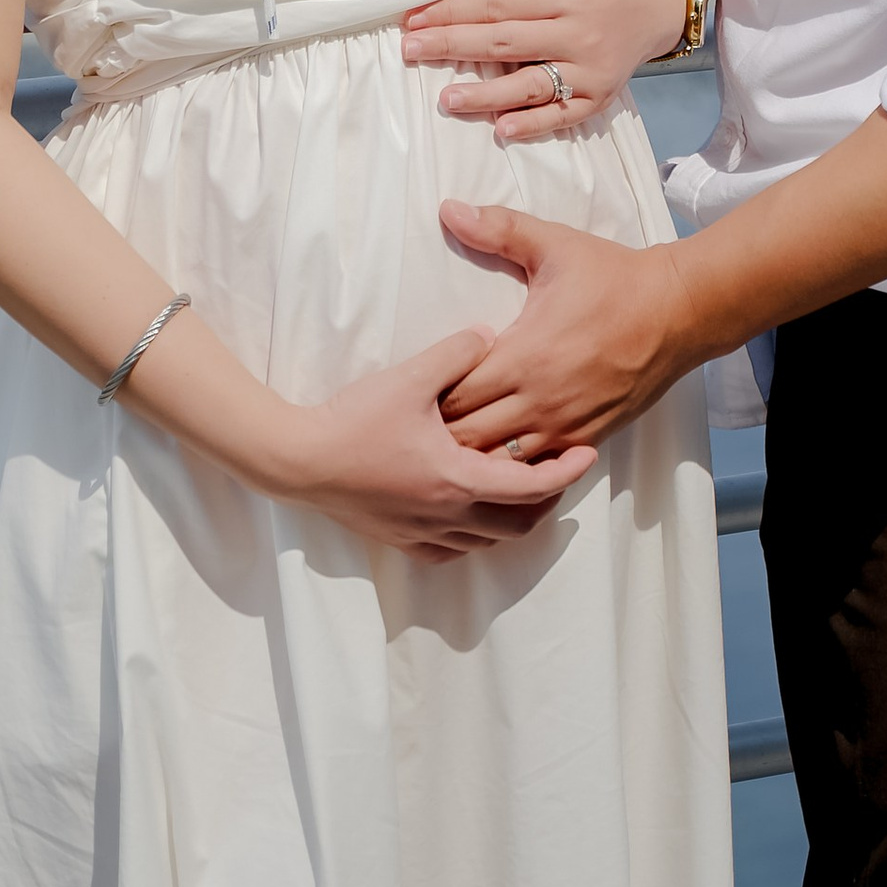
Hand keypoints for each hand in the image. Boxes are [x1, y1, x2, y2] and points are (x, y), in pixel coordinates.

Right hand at [272, 328, 597, 555]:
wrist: (299, 461)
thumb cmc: (356, 420)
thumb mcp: (412, 376)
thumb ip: (457, 353)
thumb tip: (489, 335)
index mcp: (459, 481)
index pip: (532, 488)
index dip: (566, 472)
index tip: (587, 455)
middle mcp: (448, 518)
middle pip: (519, 524)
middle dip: (546, 499)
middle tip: (557, 468)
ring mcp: (423, 533)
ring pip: (488, 542)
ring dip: (512, 518)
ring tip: (519, 485)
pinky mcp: (400, 540)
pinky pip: (452, 552)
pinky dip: (473, 536)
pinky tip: (469, 513)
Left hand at [401, 0, 689, 136]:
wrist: (651, 2)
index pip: (499, 4)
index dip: (454, 11)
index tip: (416, 18)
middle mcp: (579, 33)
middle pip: (506, 43)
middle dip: (453, 47)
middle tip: (411, 50)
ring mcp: (590, 70)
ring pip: (531, 86)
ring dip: (486, 95)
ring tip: (446, 99)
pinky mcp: (599, 97)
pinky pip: (562, 116)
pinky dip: (532, 124)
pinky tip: (502, 128)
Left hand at [434, 209, 693, 455]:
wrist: (678, 311)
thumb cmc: (613, 278)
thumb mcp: (554, 245)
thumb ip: (497, 228)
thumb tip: (450, 209)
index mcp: (523, 355)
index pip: (452, 394)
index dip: (427, 393)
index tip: (418, 383)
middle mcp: (539, 401)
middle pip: (467, 438)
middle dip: (441, 431)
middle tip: (427, 416)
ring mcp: (564, 427)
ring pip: (500, 466)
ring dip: (475, 454)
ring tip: (456, 440)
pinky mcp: (586, 440)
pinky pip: (539, 472)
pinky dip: (514, 468)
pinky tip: (501, 455)